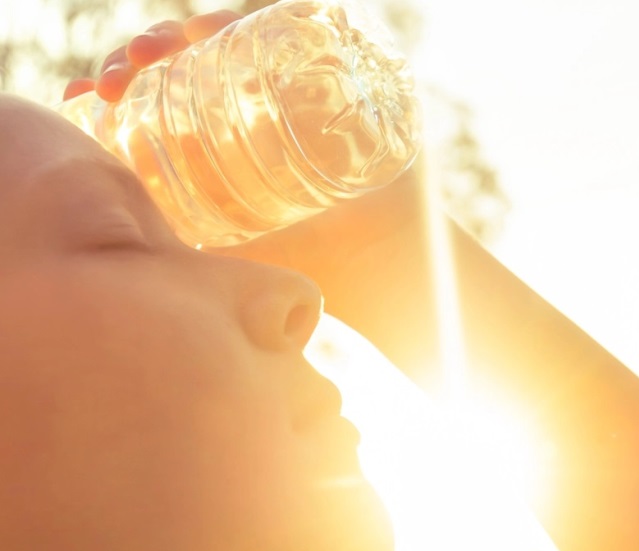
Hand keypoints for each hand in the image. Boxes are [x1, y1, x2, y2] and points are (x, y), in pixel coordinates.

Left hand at [65, 7, 436, 376]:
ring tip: (162, 46)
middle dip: (144, 55)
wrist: (378, 262)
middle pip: (189, 59)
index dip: (119, 87)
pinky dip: (278, 13)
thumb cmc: (303, 266)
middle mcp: (252, 104)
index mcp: (219, 138)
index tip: (89, 98)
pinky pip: (308, 26)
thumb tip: (106, 243)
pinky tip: (232, 26)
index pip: (159, 96)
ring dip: (191, 30)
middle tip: (119, 78)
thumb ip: (167, 245)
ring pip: (235, 37)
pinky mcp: (343, 76)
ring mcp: (296, 87)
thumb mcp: (216, 252)